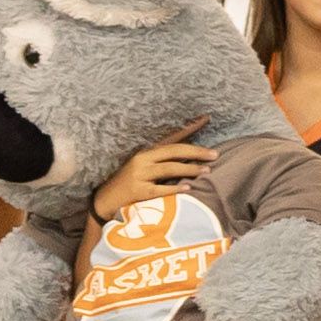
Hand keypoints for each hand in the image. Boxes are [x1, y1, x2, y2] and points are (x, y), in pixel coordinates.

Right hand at [95, 137, 217, 220]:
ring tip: (207, 170)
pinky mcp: (137, 191)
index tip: (207, 119)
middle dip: (196, 152)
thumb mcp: (144, 169)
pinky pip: (159, 189)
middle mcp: (142, 160)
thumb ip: (164, 163)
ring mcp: (139, 175)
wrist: (104, 201)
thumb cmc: (129, 185)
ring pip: (169, 168)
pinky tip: (188, 188)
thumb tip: (192, 159)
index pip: (172, 137)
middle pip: (174, 151)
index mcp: (146, 152)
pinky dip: (174, 189)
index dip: (189, 128)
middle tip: (215, 154)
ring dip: (190, 169)